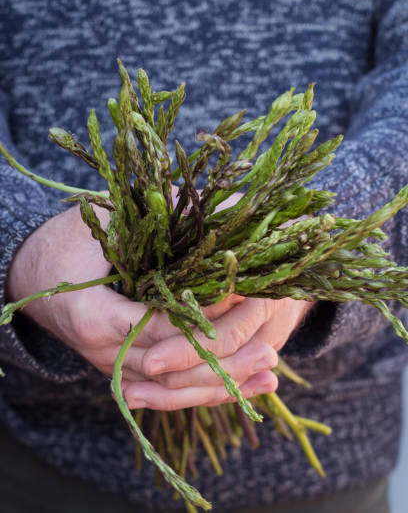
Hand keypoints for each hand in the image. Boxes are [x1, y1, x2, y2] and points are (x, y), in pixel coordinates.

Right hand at [4, 201, 279, 408]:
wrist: (27, 273)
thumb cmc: (65, 242)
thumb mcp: (104, 223)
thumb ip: (154, 219)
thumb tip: (213, 205)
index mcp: (94, 314)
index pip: (160, 326)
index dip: (204, 318)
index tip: (245, 306)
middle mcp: (103, 351)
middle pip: (172, 367)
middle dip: (223, 361)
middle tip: (269, 350)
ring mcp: (112, 365)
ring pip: (172, 387)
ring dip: (221, 384)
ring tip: (268, 377)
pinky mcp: (122, 369)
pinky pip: (165, 389)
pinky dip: (202, 389)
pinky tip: (239, 389)